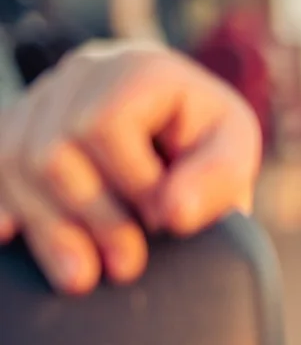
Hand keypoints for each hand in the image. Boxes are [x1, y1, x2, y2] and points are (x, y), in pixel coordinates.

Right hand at [0, 41, 261, 292]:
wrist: (184, 133)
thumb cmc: (210, 141)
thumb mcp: (234, 151)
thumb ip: (217, 178)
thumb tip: (173, 213)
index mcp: (138, 68)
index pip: (104, 125)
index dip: (133, 183)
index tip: (163, 223)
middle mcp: (83, 71)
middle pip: (52, 149)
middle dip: (91, 217)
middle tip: (126, 268)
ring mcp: (44, 97)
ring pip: (14, 162)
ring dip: (49, 227)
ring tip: (82, 277)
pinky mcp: (21, 126)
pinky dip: (4, 204)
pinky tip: (11, 237)